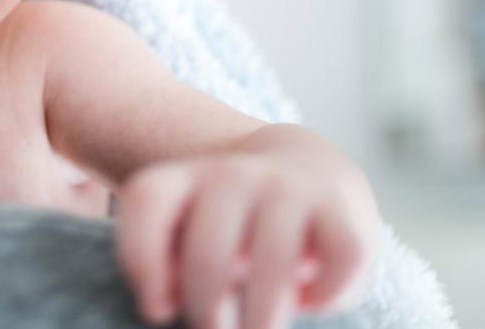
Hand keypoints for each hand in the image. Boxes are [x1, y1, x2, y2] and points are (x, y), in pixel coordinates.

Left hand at [114, 144, 376, 328]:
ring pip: (272, 266)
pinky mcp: (343, 210)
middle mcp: (233, 173)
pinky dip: (321, 298)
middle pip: (208, 257)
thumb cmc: (235, 223)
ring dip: (261, 318)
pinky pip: (335, 267)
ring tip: (258, 325)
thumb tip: (158, 303)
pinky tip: (308, 297)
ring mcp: (289, 187)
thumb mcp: (190, 232)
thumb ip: (163, 265)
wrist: (310, 171)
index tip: (155, 307)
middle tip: (214, 328)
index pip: (147, 201)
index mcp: (185, 177)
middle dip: (207, 314)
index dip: (141, 260)